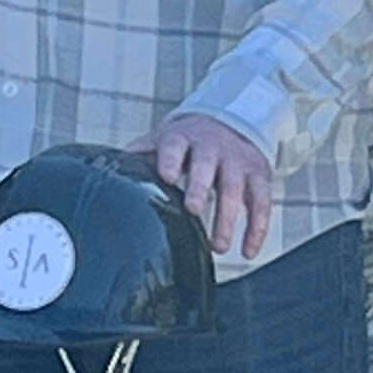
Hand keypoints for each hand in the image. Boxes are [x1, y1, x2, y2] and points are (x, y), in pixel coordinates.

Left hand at [150, 112, 274, 260]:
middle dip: (201, 187)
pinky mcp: (259, 175)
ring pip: (236, 188)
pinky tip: (248, 252)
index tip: (166, 175)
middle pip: (208, 166)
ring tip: (217, 247)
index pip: (174, 146)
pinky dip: (257, 228)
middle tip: (193, 210)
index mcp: (182, 138)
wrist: (229, 120)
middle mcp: (212, 147)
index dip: (170, 159)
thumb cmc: (186, 142)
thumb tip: (110, 169)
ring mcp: (237, 160)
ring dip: (227, 219)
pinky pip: (262, 203)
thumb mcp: (163, 140)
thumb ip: (141, 154)